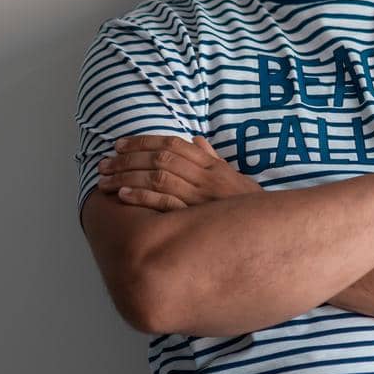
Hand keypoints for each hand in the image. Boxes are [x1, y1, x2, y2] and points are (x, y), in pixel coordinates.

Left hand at [97, 134, 261, 211]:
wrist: (268, 233)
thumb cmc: (248, 207)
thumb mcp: (234, 178)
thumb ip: (213, 159)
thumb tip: (196, 140)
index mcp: (212, 166)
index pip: (173, 145)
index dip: (144, 141)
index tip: (120, 144)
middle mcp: (206, 177)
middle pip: (160, 158)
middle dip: (128, 159)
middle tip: (105, 163)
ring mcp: (201, 197)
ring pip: (157, 178)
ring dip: (127, 177)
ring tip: (105, 180)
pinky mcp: (196, 217)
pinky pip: (165, 203)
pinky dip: (141, 197)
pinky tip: (123, 197)